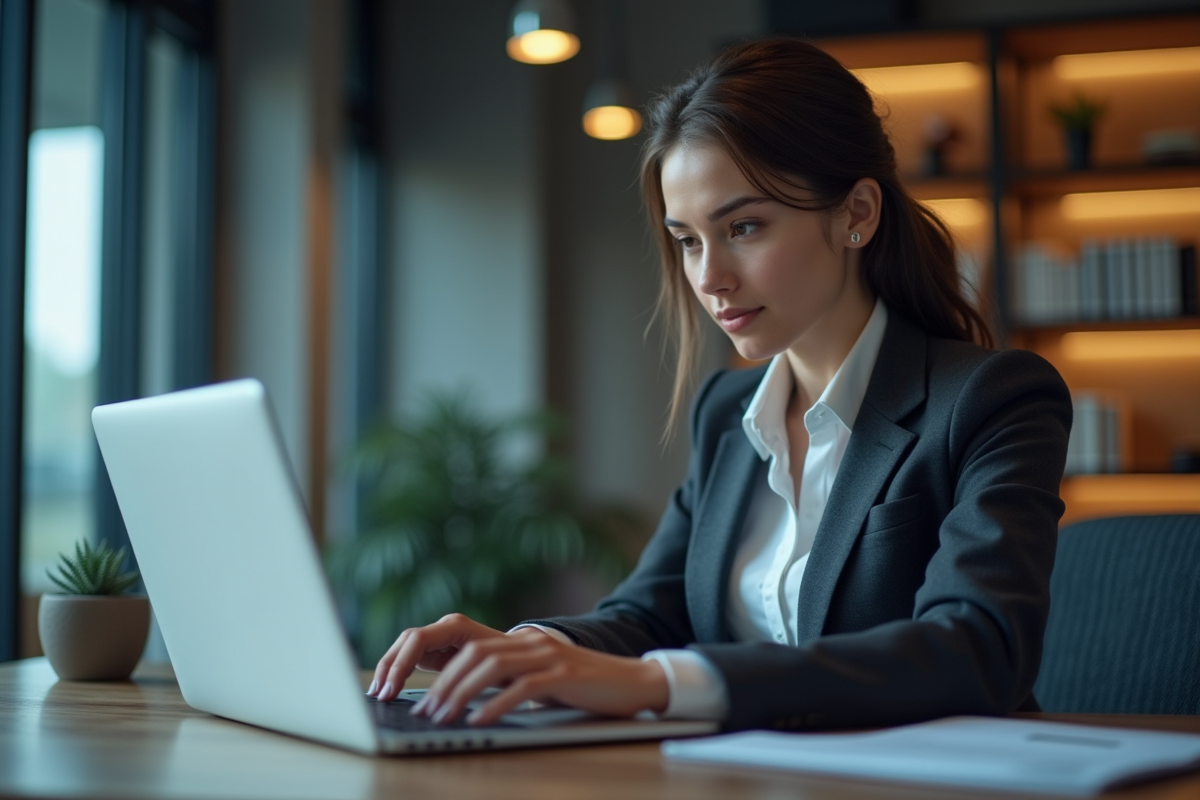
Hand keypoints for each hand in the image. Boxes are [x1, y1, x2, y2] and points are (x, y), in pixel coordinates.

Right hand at [368, 613, 506, 701]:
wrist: (521, 654)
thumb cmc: (510, 661)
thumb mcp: (492, 669)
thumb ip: (469, 676)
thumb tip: (449, 699)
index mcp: (456, 626)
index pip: (418, 640)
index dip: (401, 665)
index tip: (391, 690)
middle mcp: (444, 627)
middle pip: (406, 642)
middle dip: (389, 668)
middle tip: (379, 695)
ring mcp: (438, 637)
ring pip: (403, 648)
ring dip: (389, 670)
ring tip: (377, 695)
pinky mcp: (435, 649)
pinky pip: (409, 657)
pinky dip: (397, 672)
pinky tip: (388, 689)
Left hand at [409, 627, 669, 726]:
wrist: (634, 681)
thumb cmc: (585, 687)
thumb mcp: (543, 678)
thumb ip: (512, 680)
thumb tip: (469, 700)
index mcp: (524, 641)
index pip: (471, 648)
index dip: (442, 671)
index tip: (422, 697)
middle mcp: (533, 642)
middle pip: (475, 654)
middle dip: (444, 684)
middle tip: (426, 712)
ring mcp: (549, 656)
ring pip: (492, 667)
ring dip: (462, 693)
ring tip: (444, 718)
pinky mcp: (565, 675)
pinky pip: (523, 688)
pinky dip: (496, 704)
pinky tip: (480, 720)